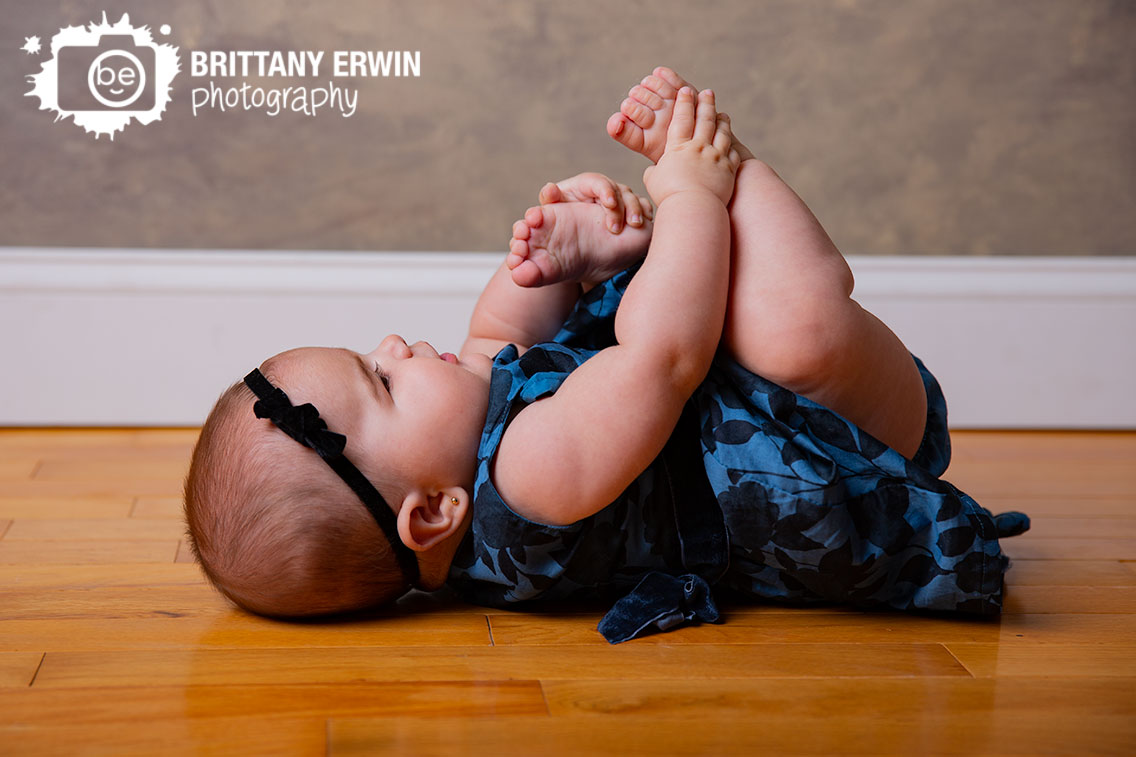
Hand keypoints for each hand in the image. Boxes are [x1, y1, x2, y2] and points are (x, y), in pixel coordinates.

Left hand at [537, 172, 653, 233]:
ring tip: (635, 225)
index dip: (606, 190)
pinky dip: (646, 213)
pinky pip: (643, 206)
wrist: (574, 240)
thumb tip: (550, 189)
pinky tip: (645, 223)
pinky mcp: (629, 209)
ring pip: (632, 198)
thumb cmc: (561, 220)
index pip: (599, 182)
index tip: (610, 203)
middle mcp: (604, 189)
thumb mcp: (553, 211)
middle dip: (622, 206)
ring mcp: (619, 198)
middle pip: (619, 190)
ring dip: (635, 211)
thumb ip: (550, 199)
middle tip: (617, 227)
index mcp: (585, 185)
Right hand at [643, 88, 739, 206]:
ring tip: (723, 115)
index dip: (684, 102)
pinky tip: (730, 143)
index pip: (682, 118)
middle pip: (705, 119)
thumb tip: (653, 171)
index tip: (686, 90)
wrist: (693, 208)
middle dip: (706, 104)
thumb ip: (654, 172)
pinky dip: (731, 145)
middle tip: (708, 93)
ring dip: (722, 121)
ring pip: (722, 133)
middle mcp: (700, 147)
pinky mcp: (728, 170)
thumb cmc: (669, 195)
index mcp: (679, 147)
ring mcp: (716, 157)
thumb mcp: (654, 181)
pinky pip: (731, 153)